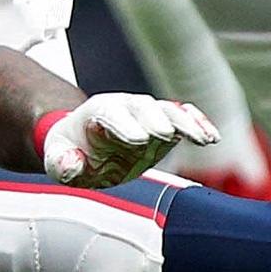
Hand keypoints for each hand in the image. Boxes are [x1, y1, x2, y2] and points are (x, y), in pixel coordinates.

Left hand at [39, 91, 217, 187]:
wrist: (85, 143)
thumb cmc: (71, 151)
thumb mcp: (57, 159)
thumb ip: (61, 162)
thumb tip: (73, 164)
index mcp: (96, 114)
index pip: (109, 114)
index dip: (123, 125)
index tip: (138, 140)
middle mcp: (124, 108)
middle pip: (142, 107)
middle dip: (154, 119)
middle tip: (164, 135)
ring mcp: (147, 115)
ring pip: (168, 110)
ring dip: (186, 123)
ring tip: (203, 139)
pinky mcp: (166, 125)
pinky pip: (184, 117)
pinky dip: (199, 123)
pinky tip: (213, 137)